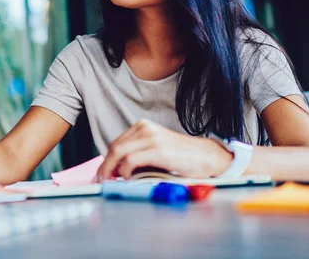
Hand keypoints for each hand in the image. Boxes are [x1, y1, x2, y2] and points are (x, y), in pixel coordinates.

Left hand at [96, 119, 232, 180]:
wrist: (206, 157)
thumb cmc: (181, 157)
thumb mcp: (155, 149)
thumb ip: (137, 154)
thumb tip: (116, 169)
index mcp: (143, 126)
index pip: (116, 143)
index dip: (106, 160)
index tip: (101, 174)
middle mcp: (145, 129)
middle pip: (115, 147)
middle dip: (105, 166)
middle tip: (101, 180)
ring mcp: (151, 138)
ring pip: (119, 152)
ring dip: (111, 170)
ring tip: (112, 181)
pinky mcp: (158, 150)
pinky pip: (131, 161)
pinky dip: (124, 172)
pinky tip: (127, 178)